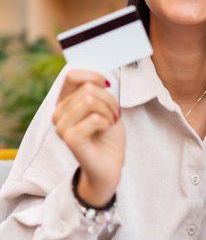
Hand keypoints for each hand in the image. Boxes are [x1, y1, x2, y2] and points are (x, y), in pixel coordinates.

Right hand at [52, 70, 124, 206]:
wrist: (109, 164)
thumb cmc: (107, 134)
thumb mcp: (105, 105)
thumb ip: (96, 90)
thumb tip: (99, 77)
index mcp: (64, 102)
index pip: (72, 75)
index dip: (93, 76)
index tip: (106, 86)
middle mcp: (58, 113)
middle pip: (88, 88)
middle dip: (109, 100)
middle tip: (113, 115)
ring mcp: (61, 126)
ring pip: (91, 100)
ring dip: (109, 111)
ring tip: (109, 123)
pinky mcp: (70, 139)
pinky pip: (94, 118)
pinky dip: (107, 122)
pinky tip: (104, 131)